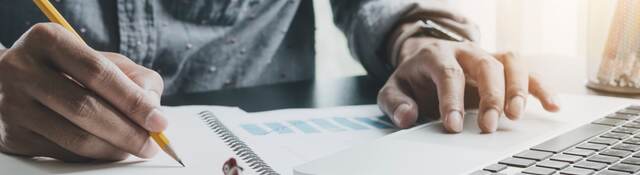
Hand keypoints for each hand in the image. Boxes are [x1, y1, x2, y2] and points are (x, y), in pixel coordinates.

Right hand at [0, 23, 166, 161]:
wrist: (15, 81)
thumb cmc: (70, 68)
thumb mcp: (101, 58)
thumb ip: (134, 77)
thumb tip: (152, 109)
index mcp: (48, 40)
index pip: (98, 73)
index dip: (133, 100)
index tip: (159, 121)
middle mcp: (23, 70)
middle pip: (86, 108)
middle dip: (128, 132)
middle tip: (152, 144)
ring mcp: (12, 104)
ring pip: (76, 138)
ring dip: (114, 149)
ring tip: (135, 147)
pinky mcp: (13, 136)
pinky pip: (64, 153)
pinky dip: (95, 156)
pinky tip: (109, 149)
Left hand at [378, 36, 558, 132]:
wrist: (426, 58)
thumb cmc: (415, 78)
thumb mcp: (394, 89)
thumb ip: (395, 103)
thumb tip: (406, 116)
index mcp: (437, 56)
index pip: (448, 74)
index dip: (451, 100)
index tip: (452, 126)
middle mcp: (466, 52)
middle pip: (485, 66)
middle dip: (489, 96)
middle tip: (488, 126)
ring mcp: (487, 56)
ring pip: (510, 62)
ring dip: (518, 89)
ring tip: (516, 116)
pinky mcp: (503, 66)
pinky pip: (528, 70)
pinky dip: (542, 87)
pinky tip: (552, 106)